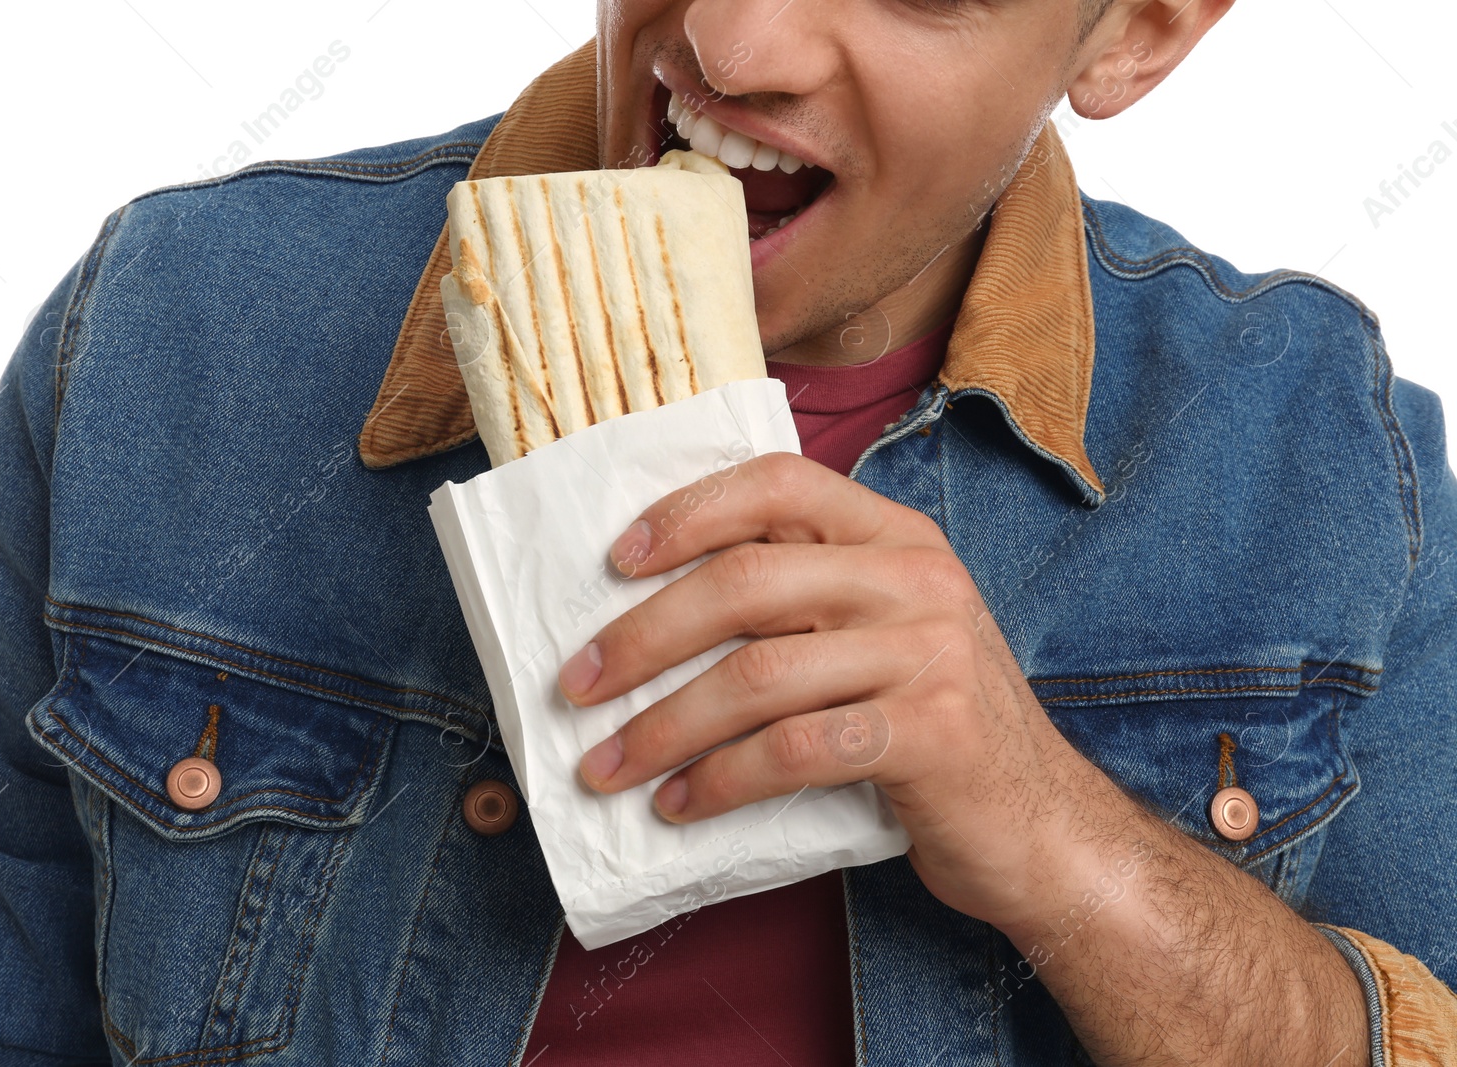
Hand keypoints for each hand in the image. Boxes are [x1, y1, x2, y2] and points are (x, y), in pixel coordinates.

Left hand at [557, 451, 1124, 929]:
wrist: (1044, 825)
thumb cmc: (933, 727)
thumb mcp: (882, 636)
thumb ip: (803, 602)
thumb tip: (654, 607)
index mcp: (896, 537)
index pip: (779, 484)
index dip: (688, 512)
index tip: (616, 559)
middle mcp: (916, 580)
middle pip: (746, 584)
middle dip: (642, 637)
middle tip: (577, 685)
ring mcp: (930, 654)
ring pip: (758, 675)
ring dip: (662, 726)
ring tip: (607, 764)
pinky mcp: (931, 735)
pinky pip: (794, 750)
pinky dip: (721, 780)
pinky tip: (681, 805)